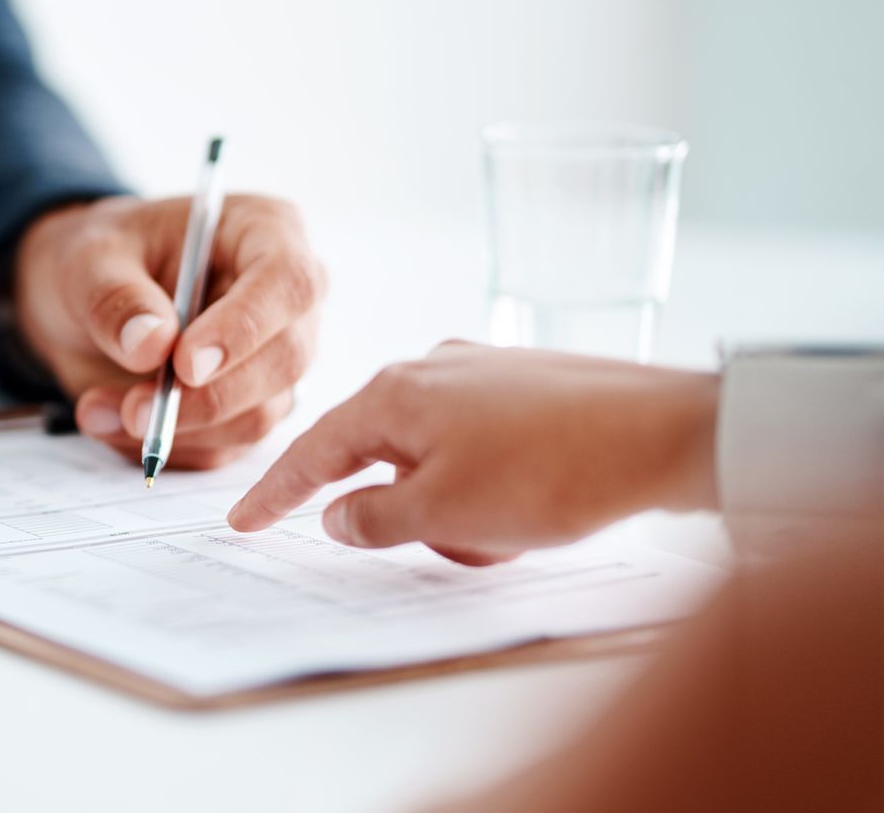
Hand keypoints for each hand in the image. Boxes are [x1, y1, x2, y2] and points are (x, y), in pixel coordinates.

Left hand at [13, 194, 324, 468]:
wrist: (83, 297)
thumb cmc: (101, 258)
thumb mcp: (88, 260)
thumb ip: (115, 297)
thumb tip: (152, 345)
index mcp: (265, 232)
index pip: (288, 281)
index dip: (244, 328)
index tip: (185, 364)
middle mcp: (285, 300)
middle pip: (285, 359)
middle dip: (207, 397)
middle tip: (133, 409)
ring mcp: (273, 360)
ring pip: (257, 416)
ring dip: (177, 430)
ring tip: (97, 409)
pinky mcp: (248, 409)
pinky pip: (222, 447)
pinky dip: (164, 446)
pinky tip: (108, 420)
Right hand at [228, 342, 719, 564]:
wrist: (668, 434)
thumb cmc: (552, 472)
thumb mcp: (442, 516)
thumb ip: (372, 520)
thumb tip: (336, 516)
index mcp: (394, 393)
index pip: (313, 449)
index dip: (275, 493)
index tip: (243, 521)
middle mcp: (432, 368)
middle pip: (380, 452)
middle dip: (400, 510)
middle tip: (439, 543)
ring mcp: (485, 371)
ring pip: (436, 456)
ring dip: (455, 507)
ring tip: (505, 536)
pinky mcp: (530, 386)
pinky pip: (482, 448)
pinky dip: (489, 489)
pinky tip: (529, 515)